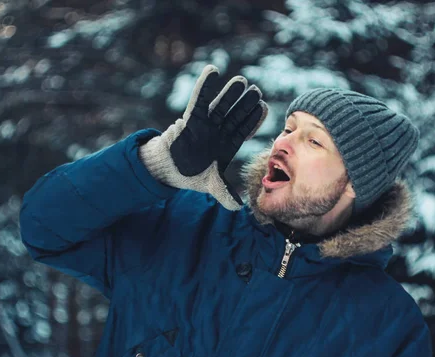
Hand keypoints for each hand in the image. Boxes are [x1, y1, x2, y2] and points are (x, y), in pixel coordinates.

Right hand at [139, 65, 267, 209]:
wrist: (169, 172)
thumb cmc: (192, 175)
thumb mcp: (212, 185)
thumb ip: (225, 194)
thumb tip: (239, 208)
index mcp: (226, 145)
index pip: (243, 130)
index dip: (253, 120)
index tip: (264, 108)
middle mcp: (218, 132)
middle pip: (235, 115)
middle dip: (245, 104)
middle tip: (256, 91)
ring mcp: (205, 125)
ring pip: (220, 106)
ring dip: (230, 94)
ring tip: (242, 82)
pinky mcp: (190, 120)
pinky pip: (198, 101)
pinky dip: (205, 86)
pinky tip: (212, 71)